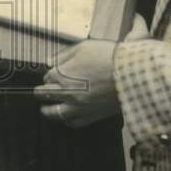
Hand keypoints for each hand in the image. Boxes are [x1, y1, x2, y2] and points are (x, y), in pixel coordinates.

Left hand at [34, 14, 148, 128]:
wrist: (132, 74)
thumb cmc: (109, 57)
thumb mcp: (84, 47)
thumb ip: (64, 55)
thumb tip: (50, 61)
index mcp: (64, 74)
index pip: (47, 77)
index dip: (49, 75)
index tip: (51, 75)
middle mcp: (68, 93)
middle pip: (46, 95)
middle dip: (41, 93)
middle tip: (38, 93)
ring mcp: (79, 107)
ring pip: (55, 113)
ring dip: (48, 111)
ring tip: (45, 109)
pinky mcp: (92, 116)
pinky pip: (74, 123)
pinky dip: (67, 121)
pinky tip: (66, 119)